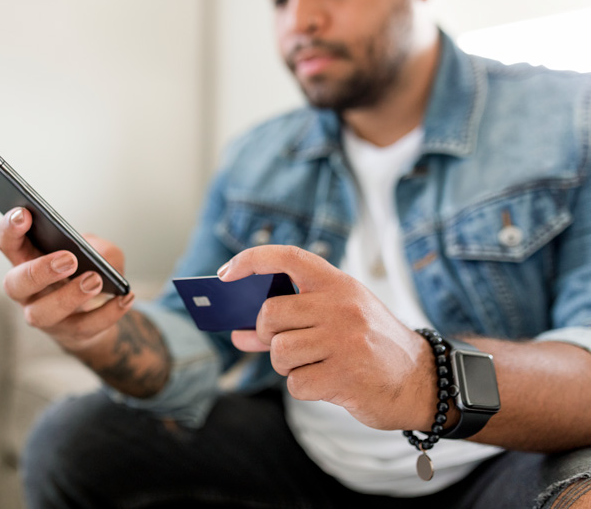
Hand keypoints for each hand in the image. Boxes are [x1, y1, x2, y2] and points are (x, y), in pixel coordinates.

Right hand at [0, 207, 134, 352]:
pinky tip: (125, 297)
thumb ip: (99, 248)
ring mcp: (46, 317)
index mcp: (28, 262)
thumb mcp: (96, 253)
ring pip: (43, 313)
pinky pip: (85, 327)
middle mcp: (28, 292)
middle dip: (39, 271)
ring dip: (69, 296)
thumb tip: (101, 258)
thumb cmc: (87, 273)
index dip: (10, 229)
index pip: (9, 244)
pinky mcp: (70, 334)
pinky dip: (107, 312)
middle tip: (68, 259)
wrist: (97, 313)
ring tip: (95, 279)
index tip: (24, 214)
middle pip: (16, 284)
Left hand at [218, 245, 435, 430]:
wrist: (419, 381)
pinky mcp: (345, 375)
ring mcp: (344, 340)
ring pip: (279, 351)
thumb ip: (287, 324)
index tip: (226, 273)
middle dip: (266, 334)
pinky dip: (303, 387)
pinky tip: (328, 382)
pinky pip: (296, 383)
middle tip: (281, 342)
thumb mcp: (336, 320)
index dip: (252, 260)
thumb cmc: (369, 345)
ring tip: (313, 364)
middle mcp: (341, 306)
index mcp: (338, 284)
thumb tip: (238, 334)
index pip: (288, 258)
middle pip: (270, 314)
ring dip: (286, 365)